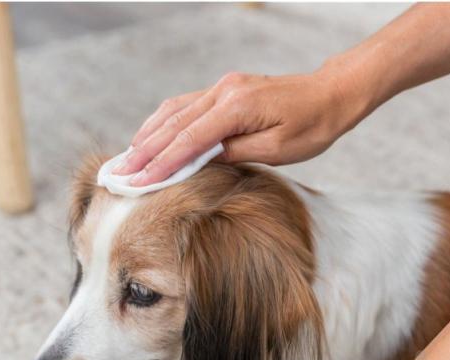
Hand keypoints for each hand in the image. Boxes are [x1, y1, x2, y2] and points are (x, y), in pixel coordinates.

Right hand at [113, 69, 370, 185]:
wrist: (331, 94)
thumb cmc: (312, 125)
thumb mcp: (276, 150)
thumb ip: (234, 153)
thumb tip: (197, 161)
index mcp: (237, 107)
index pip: (188, 140)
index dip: (161, 163)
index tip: (138, 182)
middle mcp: (223, 91)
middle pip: (173, 124)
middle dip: (143, 151)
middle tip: (118, 174)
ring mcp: (222, 87)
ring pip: (173, 111)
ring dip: (148, 135)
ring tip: (126, 158)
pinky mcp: (225, 89)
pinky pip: (185, 105)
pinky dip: (164, 123)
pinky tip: (150, 136)